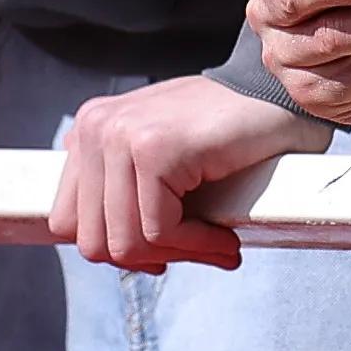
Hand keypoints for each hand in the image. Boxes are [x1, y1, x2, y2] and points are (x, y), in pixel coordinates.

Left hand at [47, 74, 324, 274]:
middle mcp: (95, 128)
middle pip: (92, 240)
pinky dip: (195, 244)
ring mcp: (121, 135)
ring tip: (217, 245)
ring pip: (124, 243)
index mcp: (90, 130)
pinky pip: (159, 230)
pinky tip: (223, 236)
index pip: (69, 222)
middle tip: (197, 251)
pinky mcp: (154, 150)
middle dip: (148, 258)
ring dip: (177, 253)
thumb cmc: (230, 129)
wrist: (281, 93)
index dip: (118, 248)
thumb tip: (110, 253)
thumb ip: (124, 189)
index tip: (163, 251)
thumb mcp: (159, 158)